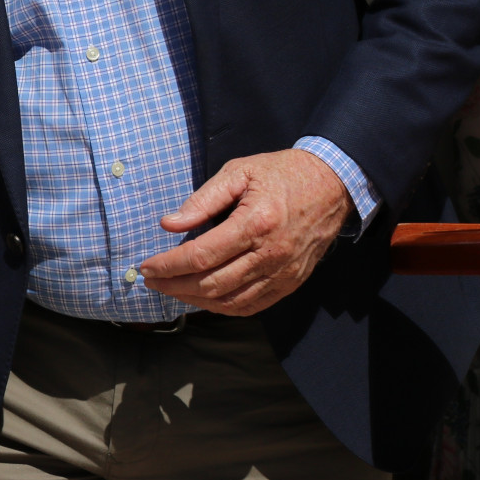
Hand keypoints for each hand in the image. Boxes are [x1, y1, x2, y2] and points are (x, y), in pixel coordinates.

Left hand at [136, 149, 351, 315]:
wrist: (334, 184)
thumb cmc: (282, 173)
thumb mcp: (239, 172)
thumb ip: (202, 200)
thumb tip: (168, 223)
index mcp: (255, 224)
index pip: (201, 256)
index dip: (168, 265)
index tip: (146, 266)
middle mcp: (271, 254)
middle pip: (211, 284)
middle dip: (173, 286)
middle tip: (150, 281)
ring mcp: (283, 273)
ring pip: (230, 301)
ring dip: (194, 301)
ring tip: (170, 290)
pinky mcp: (291, 282)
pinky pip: (252, 306)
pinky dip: (222, 307)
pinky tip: (202, 298)